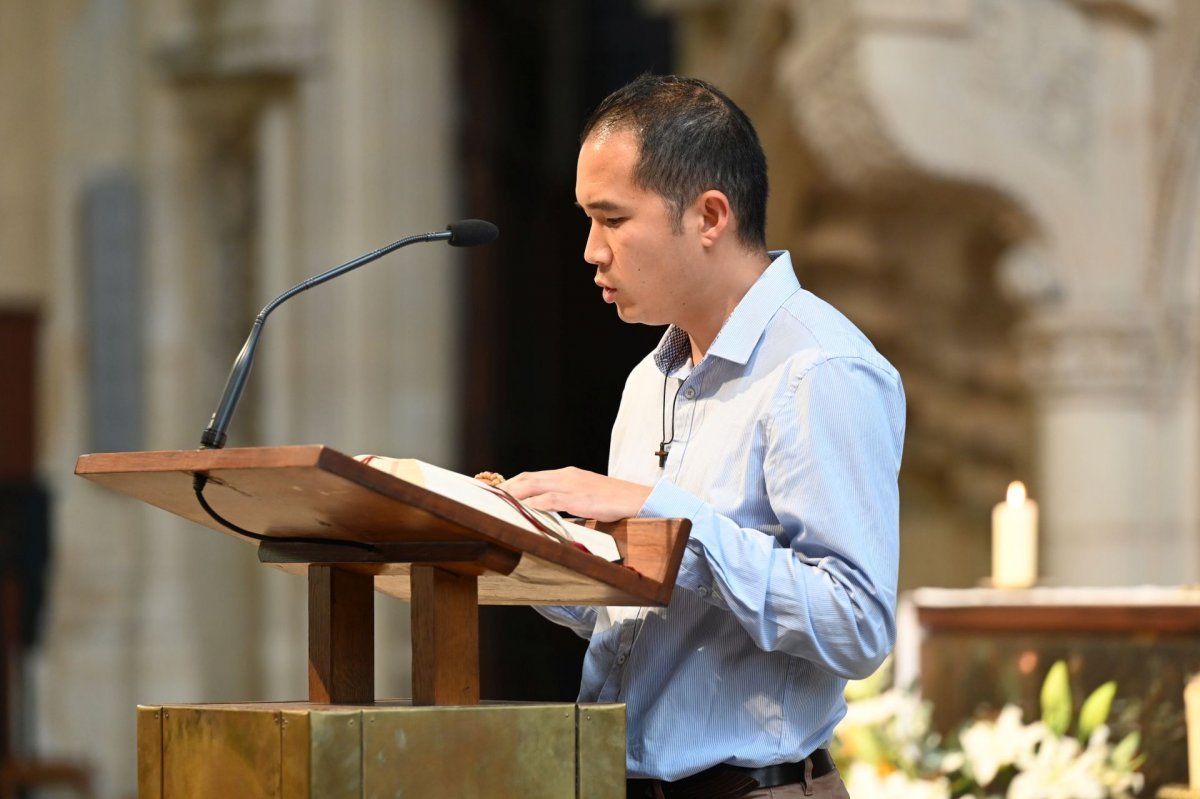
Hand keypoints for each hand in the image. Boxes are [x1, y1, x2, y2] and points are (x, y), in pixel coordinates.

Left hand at [499, 467, 651, 521]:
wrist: (637, 499)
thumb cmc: (615, 501)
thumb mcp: (586, 498)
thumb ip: (567, 501)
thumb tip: (549, 512)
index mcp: (567, 475)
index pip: (532, 476)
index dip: (512, 483)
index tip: (497, 492)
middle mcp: (566, 476)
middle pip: (527, 478)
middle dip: (506, 487)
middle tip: (488, 498)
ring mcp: (571, 486)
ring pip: (533, 486)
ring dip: (513, 495)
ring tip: (497, 504)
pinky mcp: (578, 498)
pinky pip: (549, 501)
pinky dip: (532, 504)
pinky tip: (522, 510)